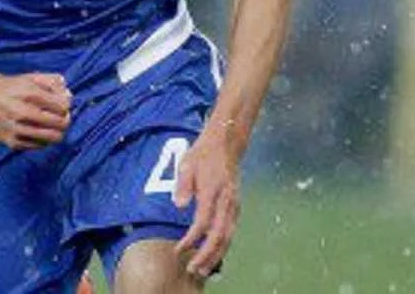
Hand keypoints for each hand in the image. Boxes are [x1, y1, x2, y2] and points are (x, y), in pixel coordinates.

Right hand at [0, 72, 71, 149]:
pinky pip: (39, 146)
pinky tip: (38, 131)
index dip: (66, 106)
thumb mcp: (32, 78)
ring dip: (57, 132)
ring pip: (52, 138)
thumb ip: (53, 83)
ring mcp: (15, 129)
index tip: (62, 105)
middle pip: (60, 124)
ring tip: (52, 125)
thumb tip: (69, 98)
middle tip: (61, 117)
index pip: (62, 106)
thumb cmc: (11, 87)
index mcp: (29, 93)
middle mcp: (21, 112)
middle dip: (65, 120)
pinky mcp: (11, 142)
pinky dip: (43, 140)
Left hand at [172, 127, 241, 277]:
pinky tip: (215, 255)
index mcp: (213, 192)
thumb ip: (183, 185)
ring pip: (228, 236)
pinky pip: (231, 231)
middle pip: (219, 236)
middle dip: (206, 256)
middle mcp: (226, 202)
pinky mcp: (235, 206)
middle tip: (193, 270)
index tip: (179, 250)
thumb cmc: (202, 155)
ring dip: (217, 255)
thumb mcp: (186, 164)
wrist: (225, 144)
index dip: (191, 239)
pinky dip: (223, 246)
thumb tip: (179, 205)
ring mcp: (234, 205)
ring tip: (204, 270)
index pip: (203, 223)